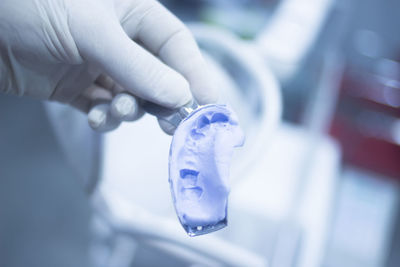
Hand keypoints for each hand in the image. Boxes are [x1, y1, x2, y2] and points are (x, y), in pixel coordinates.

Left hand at [0, 0, 216, 132]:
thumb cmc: (33, 8)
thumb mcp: (92, 32)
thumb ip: (139, 67)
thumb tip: (182, 95)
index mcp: (132, 12)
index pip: (175, 45)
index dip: (194, 73)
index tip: (209, 104)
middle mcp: (120, 40)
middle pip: (159, 75)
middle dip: (163, 99)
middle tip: (171, 123)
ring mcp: (99, 65)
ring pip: (133, 96)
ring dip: (130, 109)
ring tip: (116, 109)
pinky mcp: (79, 88)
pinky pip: (105, 108)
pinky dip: (105, 118)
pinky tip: (96, 117)